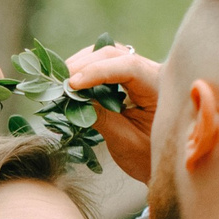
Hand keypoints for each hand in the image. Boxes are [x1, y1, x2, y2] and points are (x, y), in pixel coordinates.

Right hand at [65, 44, 163, 185]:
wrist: (157, 164)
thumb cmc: (146, 156)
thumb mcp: (124, 140)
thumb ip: (101, 117)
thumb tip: (72, 97)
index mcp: (159, 87)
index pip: (129, 67)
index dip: (98, 71)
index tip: (72, 85)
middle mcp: (153, 71)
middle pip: (114, 54)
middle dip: (85, 65)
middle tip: (59, 82)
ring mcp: (141, 71)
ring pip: (108, 55)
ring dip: (83, 65)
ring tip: (63, 81)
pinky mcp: (130, 77)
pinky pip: (107, 64)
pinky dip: (87, 70)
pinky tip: (73, 82)